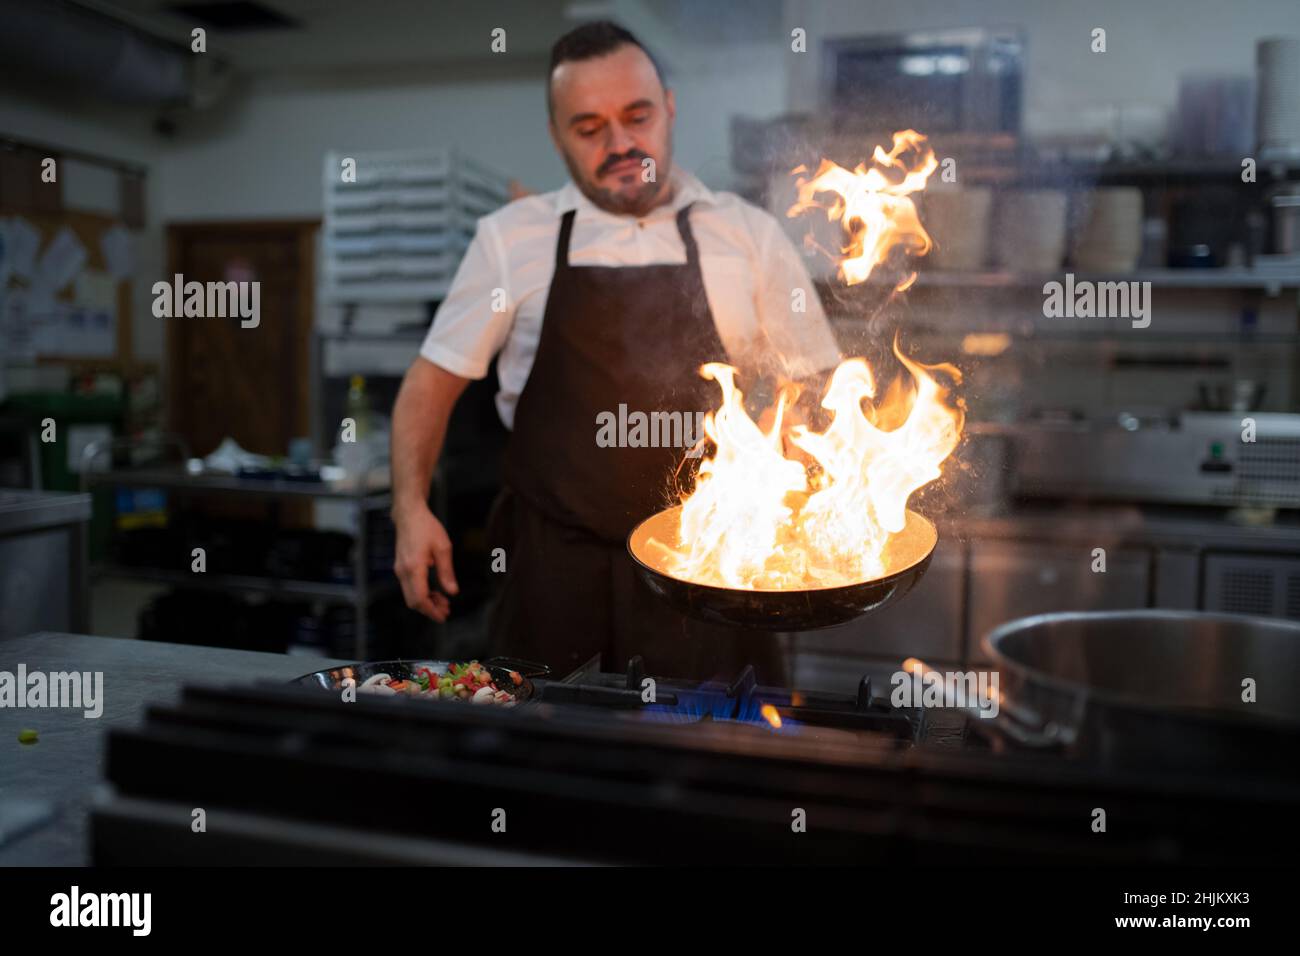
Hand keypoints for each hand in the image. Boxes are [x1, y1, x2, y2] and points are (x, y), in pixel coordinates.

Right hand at [392, 502, 458, 621]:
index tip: (443, 616)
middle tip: (447, 610)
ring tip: (443, 602)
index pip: (419, 598)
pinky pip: (409, 588)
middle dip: (429, 609)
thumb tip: (452, 592)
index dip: (431, 611)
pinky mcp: (400, 567)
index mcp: (414, 568)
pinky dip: (421, 593)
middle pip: (413, 601)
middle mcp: (403, 571)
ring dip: (426, 602)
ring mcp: (399, 570)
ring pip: (410, 596)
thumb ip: (447, 572)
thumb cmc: (427, 528)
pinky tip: (434, 591)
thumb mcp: (443, 548)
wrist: (409, 514)